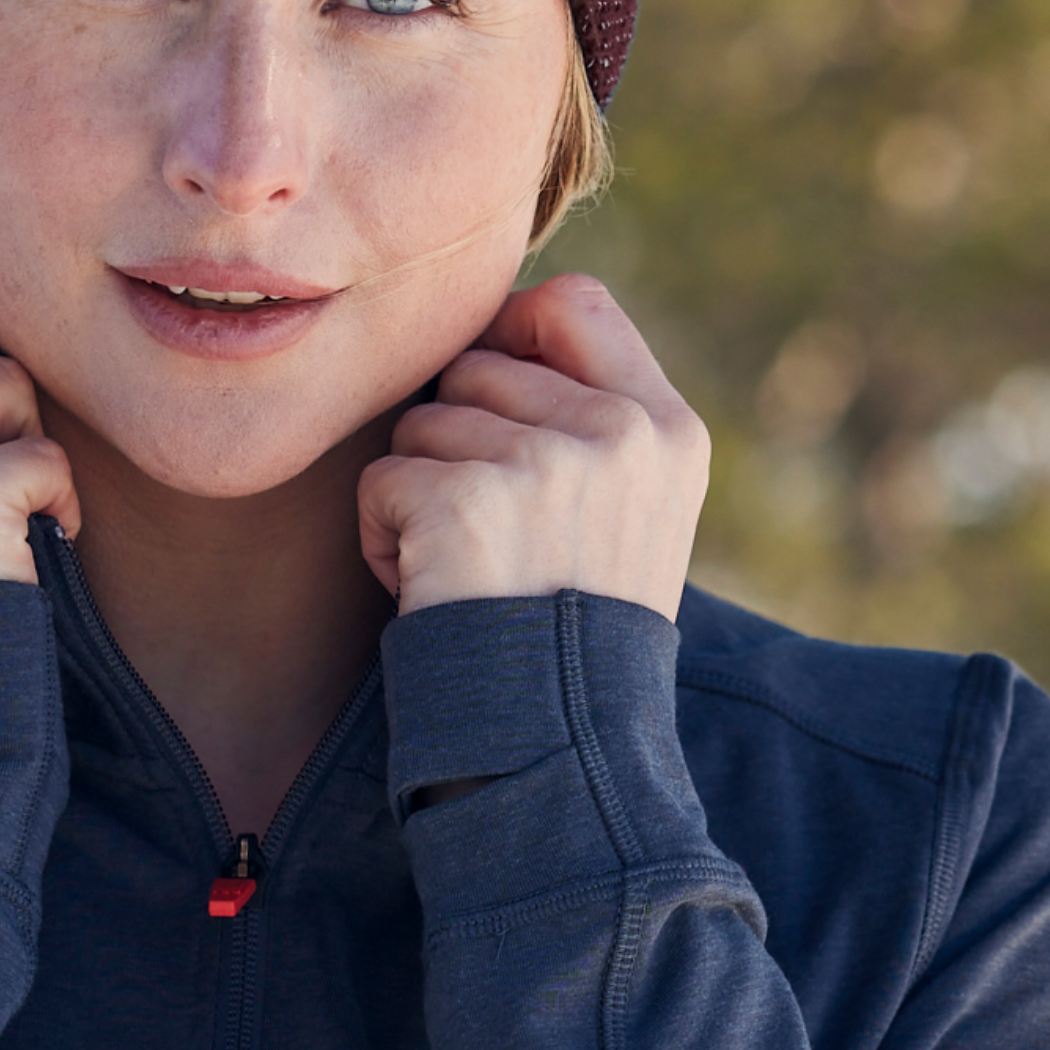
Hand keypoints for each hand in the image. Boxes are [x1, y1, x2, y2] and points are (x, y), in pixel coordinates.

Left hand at [358, 274, 709, 618]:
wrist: (565, 746)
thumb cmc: (580, 632)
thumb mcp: (635, 513)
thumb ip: (593, 421)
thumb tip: (490, 338)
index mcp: (666, 429)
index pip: (573, 303)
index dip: (510, 331)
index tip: (490, 391)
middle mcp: (615, 433)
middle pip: (474, 367)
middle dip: (455, 440)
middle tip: (489, 533)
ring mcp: (544, 463)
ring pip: (421, 424)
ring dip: (418, 496)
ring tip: (466, 570)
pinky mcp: (467, 501)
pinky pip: (383, 480)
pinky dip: (385, 541)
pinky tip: (432, 591)